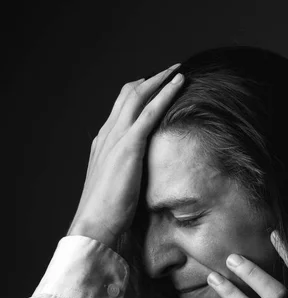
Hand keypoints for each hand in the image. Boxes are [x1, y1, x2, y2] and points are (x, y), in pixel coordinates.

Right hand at [68, 63, 183, 247]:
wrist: (95, 224)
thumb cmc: (107, 216)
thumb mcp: (118, 190)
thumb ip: (127, 179)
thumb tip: (142, 186)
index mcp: (103, 146)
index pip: (120, 111)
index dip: (137, 97)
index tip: (153, 89)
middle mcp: (107, 136)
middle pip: (127, 97)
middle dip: (148, 82)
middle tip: (169, 72)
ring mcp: (117, 138)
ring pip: (138, 97)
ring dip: (159, 80)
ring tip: (177, 70)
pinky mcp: (129, 145)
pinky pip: (150, 111)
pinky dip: (165, 93)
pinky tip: (179, 83)